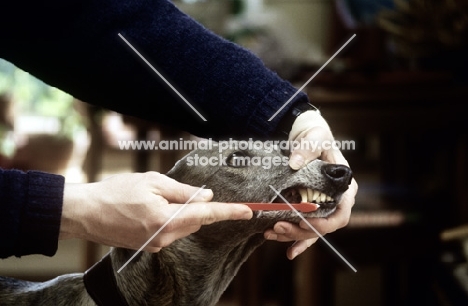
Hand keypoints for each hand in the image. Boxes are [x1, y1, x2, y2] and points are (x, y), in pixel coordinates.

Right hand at [60, 172, 251, 251]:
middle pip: (195, 221)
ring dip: (180, 212)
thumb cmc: (116, 192)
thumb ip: (183, 190)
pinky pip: (169, 231)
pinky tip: (148, 209)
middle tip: (174, 190)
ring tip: (153, 199)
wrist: (84, 213)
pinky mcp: (148, 246)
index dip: (229, 212)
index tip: (249, 211)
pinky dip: (169, 219)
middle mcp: (164, 237)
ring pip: (183, 226)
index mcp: (167, 220)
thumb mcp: (152, 182)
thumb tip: (206, 195)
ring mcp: (156, 244)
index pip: (206, 215)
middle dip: (194, 205)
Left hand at [266, 110, 357, 258]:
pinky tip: (288, 251)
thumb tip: (295, 162)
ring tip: (271, 233)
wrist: (304, 138)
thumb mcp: (314, 138)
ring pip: (310, 231)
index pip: (340, 213)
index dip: (324, 222)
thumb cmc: (315, 137)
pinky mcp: (308, 209)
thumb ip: (307, 149)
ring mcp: (322, 207)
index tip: (304, 222)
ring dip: (291, 235)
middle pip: (323, 226)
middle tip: (278, 226)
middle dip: (300, 231)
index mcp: (345, 187)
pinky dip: (295, 239)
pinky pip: (304, 229)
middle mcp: (336, 201)